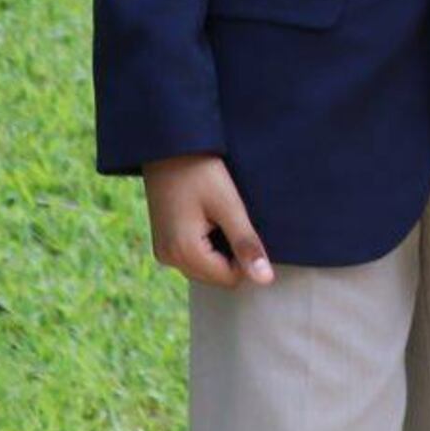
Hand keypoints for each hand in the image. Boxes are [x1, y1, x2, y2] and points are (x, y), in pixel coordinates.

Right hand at [143, 154, 271, 289]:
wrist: (168, 148)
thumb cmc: (201, 173)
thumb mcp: (230, 207)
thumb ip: (246, 245)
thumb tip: (265, 281)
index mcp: (184, 252)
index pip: (232, 279)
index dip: (247, 257)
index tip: (243, 225)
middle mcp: (169, 258)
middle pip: (218, 277)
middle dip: (233, 256)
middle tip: (230, 219)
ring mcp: (163, 252)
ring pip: (207, 269)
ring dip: (221, 251)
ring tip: (218, 218)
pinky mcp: (164, 243)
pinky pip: (195, 258)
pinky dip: (208, 246)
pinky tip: (209, 220)